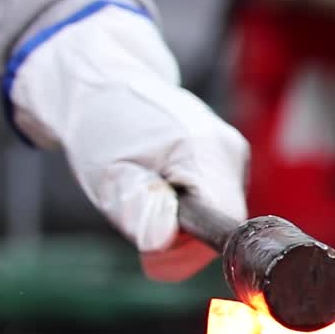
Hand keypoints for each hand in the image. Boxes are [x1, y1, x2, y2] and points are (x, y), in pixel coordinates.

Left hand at [7, 2, 248, 281]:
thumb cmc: (101, 126)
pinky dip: (187, 207)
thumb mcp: (106, 174)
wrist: (104, 84)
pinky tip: (161, 184)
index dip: (189, 249)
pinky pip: (216, 204)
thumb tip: (163, 242)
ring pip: (219, 218)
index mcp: (204, 151)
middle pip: (222, 226)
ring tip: (144, 190)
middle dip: (180, 237)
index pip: (224, 227)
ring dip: (182, 223)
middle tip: (136, 212)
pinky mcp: (228, 160)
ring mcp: (233, 154)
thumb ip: (137, 211)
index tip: (152, 246)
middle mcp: (230, 152)